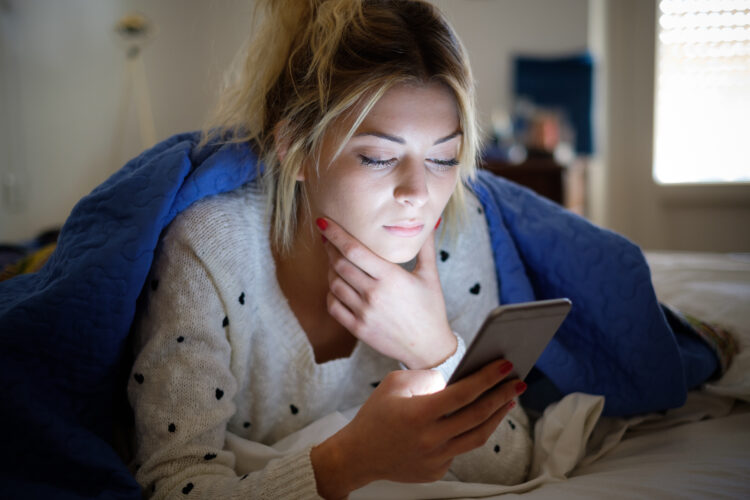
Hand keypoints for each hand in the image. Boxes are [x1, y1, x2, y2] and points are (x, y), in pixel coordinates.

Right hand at [311, 359, 525, 497]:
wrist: (357, 456)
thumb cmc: (375, 416)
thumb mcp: (394, 385)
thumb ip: (426, 378)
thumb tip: (455, 379)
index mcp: (419, 414)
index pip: (463, 393)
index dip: (488, 378)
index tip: (506, 365)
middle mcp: (430, 438)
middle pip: (478, 415)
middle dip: (502, 395)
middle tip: (517, 381)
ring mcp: (435, 458)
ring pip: (477, 436)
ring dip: (496, 416)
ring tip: (507, 400)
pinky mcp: (436, 470)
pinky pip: (460, 448)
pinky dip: (470, 432)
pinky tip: (477, 419)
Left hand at [317, 217, 455, 368]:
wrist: (429, 347)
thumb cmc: (431, 308)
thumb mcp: (430, 275)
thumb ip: (425, 247)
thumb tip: (429, 222)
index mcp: (390, 277)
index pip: (354, 250)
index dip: (335, 234)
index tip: (324, 222)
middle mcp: (374, 294)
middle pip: (339, 264)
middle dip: (330, 248)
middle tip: (327, 238)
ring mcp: (364, 313)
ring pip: (334, 284)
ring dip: (330, 270)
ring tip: (334, 261)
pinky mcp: (358, 328)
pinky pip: (334, 306)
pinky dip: (331, 293)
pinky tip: (337, 286)